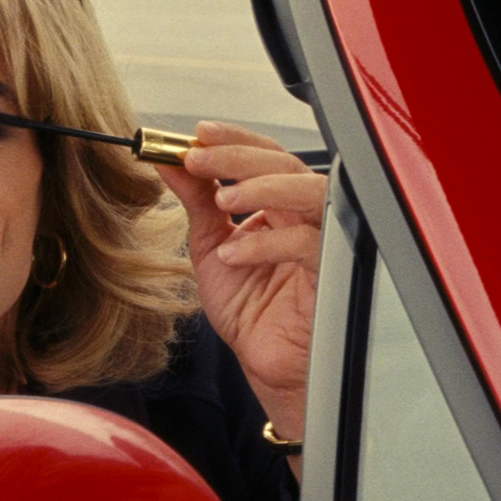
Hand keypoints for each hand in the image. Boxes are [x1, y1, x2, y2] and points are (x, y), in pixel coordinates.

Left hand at [156, 121, 324, 463]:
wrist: (266, 366)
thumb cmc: (251, 312)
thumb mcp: (210, 247)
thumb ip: (196, 201)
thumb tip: (169, 159)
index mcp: (280, 206)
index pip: (265, 156)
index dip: (234, 140)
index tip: (197, 134)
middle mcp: (305, 217)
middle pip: (288, 164)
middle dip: (241, 155)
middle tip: (200, 157)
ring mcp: (323, 243)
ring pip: (311, 192)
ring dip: (264, 187)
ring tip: (224, 198)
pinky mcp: (331, 274)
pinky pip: (308, 244)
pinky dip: (268, 243)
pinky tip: (234, 254)